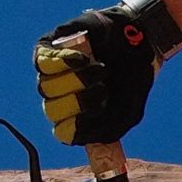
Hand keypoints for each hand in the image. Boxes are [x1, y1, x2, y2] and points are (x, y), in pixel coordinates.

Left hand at [34, 3, 160, 146]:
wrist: (140, 41)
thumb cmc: (132, 78)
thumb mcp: (128, 113)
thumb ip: (107, 132)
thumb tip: (80, 140)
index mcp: (78, 116)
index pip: (62, 130)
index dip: (76, 125)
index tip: (98, 112)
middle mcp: (62, 96)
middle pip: (52, 110)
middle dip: (79, 102)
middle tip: (104, 89)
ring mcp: (53, 73)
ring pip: (45, 88)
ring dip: (76, 80)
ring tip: (100, 70)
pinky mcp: (49, 48)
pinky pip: (41, 62)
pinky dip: (63, 62)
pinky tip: (83, 58)